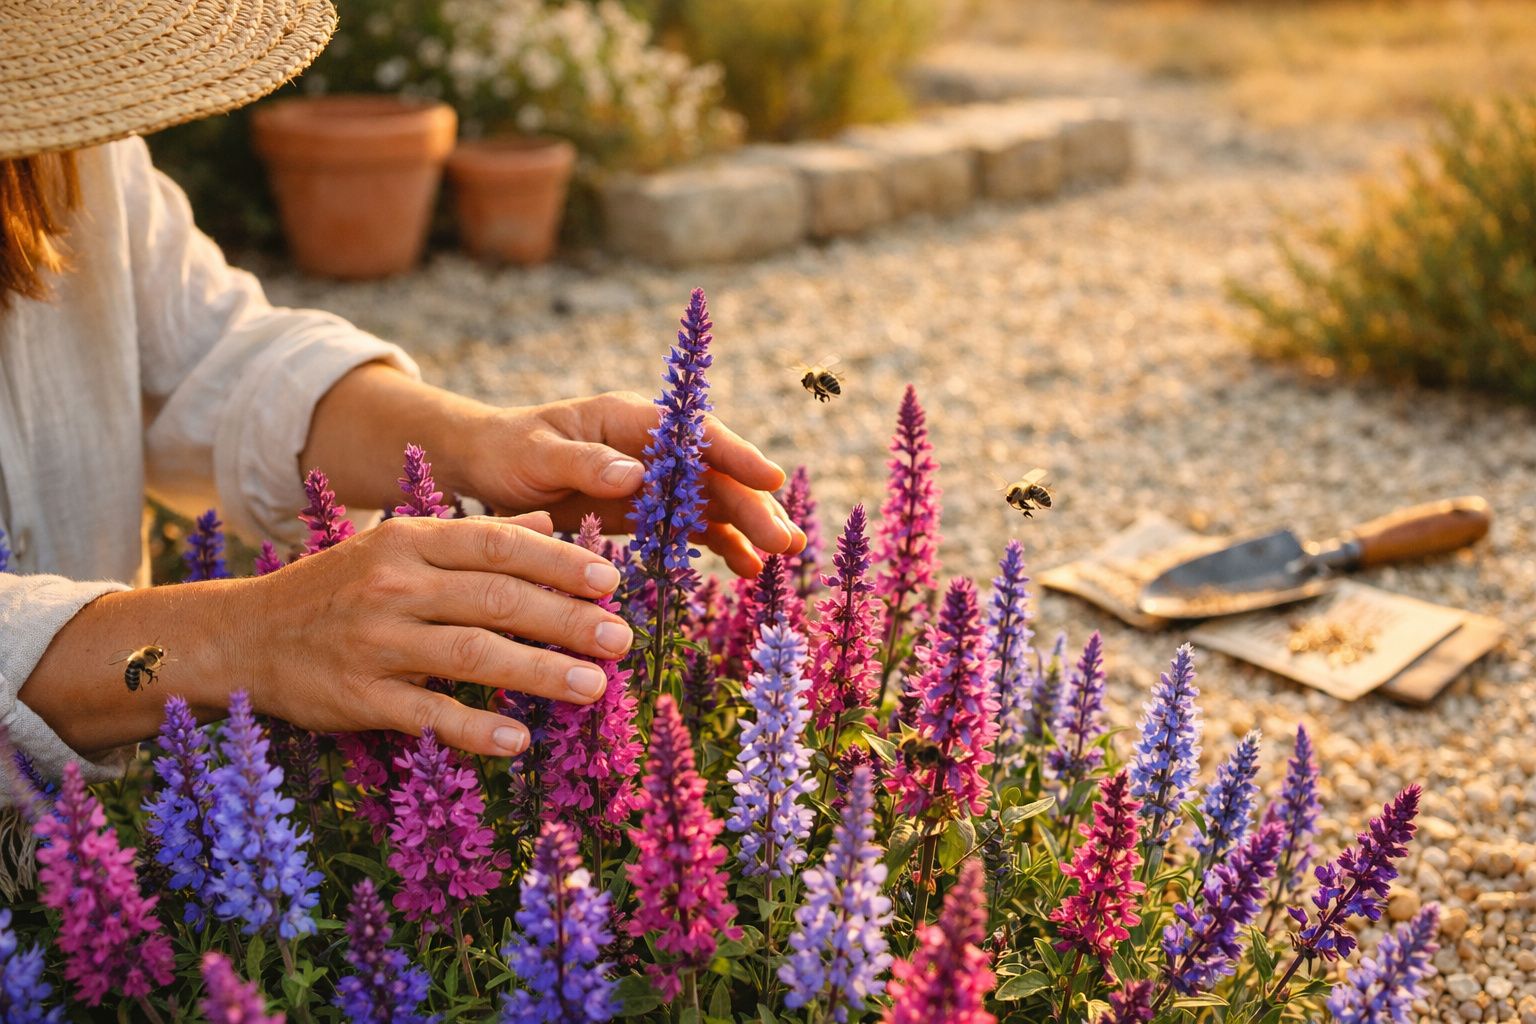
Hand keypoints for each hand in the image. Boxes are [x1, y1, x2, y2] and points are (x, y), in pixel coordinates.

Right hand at [237, 513, 630, 757]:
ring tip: (594, 686)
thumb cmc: (337, 589)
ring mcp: (374, 641)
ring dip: (541, 671)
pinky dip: (476, 728)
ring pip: (473, 654)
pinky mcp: (358, 696)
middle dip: (567, 619)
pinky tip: (519, 740)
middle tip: (621, 639)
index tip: (610, 581)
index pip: (499, 545)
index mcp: (409, 539)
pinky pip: (428, 713)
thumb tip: (551, 525)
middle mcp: (394, 584)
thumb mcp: (398, 546)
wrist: (242, 636)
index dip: (560, 563)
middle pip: (498, 599)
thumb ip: (475, 538)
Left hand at [440, 391, 805, 576]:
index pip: (694, 434)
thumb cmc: (508, 450)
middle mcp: (653, 446)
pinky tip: (748, 569)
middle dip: (753, 505)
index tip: (769, 477)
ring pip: (714, 501)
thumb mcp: (537, 454)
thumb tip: (636, 474)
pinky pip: (693, 528)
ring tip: (783, 555)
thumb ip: (585, 462)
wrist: (486, 466)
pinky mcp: (648, 510)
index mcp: (630, 419)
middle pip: (714, 474)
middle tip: (787, 541)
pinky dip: (722, 546)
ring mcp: (655, 479)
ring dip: (749, 526)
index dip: (736, 454)